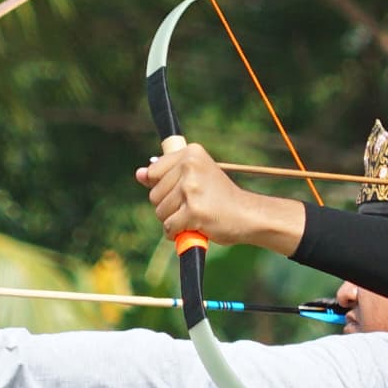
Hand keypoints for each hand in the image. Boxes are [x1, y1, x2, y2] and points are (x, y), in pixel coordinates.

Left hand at [138, 135, 309, 260]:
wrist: (247, 215)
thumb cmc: (220, 198)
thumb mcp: (196, 177)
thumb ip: (166, 174)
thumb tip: (139, 174)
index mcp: (191, 153)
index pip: (153, 172)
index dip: (164, 188)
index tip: (185, 190)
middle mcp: (190, 166)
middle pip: (154, 195)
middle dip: (169, 206)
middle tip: (194, 205)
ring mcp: (191, 188)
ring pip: (160, 212)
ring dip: (174, 220)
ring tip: (196, 215)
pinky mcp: (193, 211)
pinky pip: (169, 227)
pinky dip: (178, 233)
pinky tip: (195, 227)